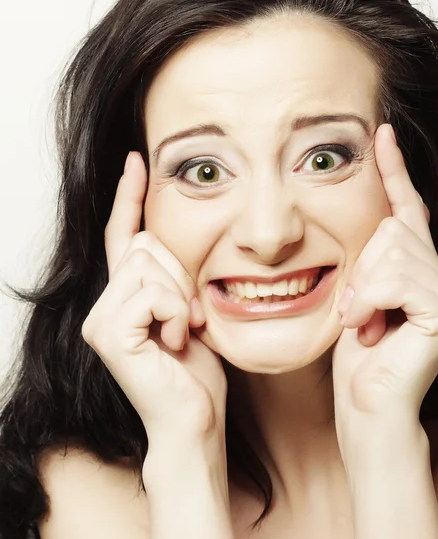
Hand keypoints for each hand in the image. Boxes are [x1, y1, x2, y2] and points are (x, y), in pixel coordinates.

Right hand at [81, 152, 226, 449]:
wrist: (195, 418)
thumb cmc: (196, 368)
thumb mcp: (190, 309)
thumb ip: (173, 276)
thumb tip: (164, 237)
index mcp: (126, 294)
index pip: (125, 232)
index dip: (130, 195)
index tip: (137, 160)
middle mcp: (105, 302)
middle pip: (148, 243)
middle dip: (182, 277)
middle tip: (190, 320)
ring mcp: (101, 318)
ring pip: (150, 264)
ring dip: (181, 299)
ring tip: (182, 334)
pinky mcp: (108, 333)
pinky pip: (152, 292)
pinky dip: (175, 314)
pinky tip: (173, 344)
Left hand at [332, 124, 437, 451]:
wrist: (368, 408)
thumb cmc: (357, 358)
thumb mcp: (356, 294)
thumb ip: (369, 258)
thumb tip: (378, 220)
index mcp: (418, 266)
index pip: (406, 205)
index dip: (392, 169)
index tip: (381, 132)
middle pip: (388, 228)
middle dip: (360, 270)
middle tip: (360, 312)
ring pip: (390, 250)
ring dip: (362, 290)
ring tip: (366, 324)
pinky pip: (394, 276)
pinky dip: (370, 302)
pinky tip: (372, 330)